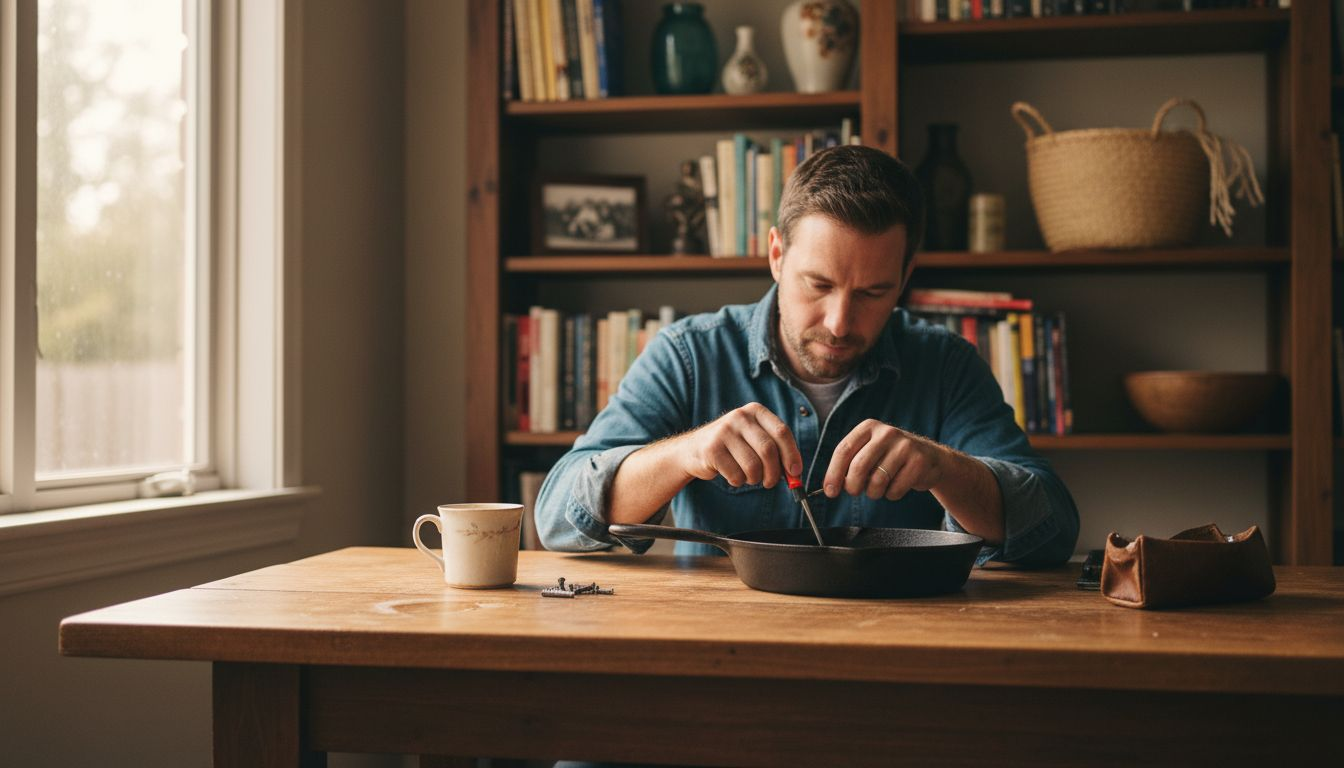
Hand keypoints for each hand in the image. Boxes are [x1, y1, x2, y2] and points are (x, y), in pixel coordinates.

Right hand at [677, 402, 802, 488]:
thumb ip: (776, 451)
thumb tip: (794, 473)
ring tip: (748, 476)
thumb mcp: (754, 440)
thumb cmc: (732, 447)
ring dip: (754, 479)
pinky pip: (736, 474)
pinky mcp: (712, 449)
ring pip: (753, 466)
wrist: (693, 449)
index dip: (792, 455)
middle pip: (768, 450)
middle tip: (771, 482)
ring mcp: (724, 431)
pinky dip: (738, 481)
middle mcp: (740, 417)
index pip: (782, 432)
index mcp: (755, 411)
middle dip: (774, 473)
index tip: (795, 472)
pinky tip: (732, 475)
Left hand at [824, 419, 948, 500]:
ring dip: (874, 493)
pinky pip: (895, 489)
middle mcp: (886, 433)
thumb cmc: (891, 458)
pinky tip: (897, 485)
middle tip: (855, 492)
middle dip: (852, 486)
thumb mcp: (869, 452)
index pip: (843, 450)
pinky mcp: (918, 462)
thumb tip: (831, 486)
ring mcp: (904, 446)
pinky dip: (892, 495)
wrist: (930, 458)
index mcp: (868, 427)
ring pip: (877, 481)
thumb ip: (850, 464)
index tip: (830, 491)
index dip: (833, 473)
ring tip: (879, 488)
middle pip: (858, 466)